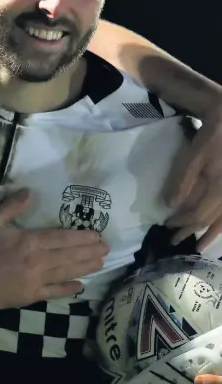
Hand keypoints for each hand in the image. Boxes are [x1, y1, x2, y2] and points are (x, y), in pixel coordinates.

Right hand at [0, 188, 108, 308]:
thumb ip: (12, 207)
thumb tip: (30, 191)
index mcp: (30, 241)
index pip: (62, 237)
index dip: (81, 237)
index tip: (96, 235)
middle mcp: (38, 260)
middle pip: (70, 255)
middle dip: (90, 252)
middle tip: (107, 249)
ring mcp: (36, 280)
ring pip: (67, 272)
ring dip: (85, 267)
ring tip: (101, 264)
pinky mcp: (31, 296)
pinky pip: (54, 292)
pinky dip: (68, 289)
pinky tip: (80, 286)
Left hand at [163, 109, 221, 249]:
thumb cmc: (211, 138)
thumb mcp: (193, 156)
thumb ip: (182, 182)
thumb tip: (170, 205)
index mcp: (216, 188)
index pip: (195, 213)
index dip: (181, 221)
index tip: (167, 225)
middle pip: (207, 219)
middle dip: (190, 230)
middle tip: (175, 240)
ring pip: (220, 220)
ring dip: (208, 233)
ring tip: (197, 246)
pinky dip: (221, 226)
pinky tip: (215, 232)